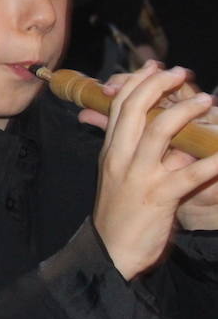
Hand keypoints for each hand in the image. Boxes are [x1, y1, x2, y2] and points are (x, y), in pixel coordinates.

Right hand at [91, 63, 217, 278]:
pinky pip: (189, 174)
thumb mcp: (114, 175)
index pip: (119, 106)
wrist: (111, 251)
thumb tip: (137, 125)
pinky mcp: (159, 197)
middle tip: (180, 72)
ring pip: (158, 132)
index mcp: (110, 151)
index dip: (137, 82)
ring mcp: (139, 177)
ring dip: (184, 112)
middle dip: (158, 85)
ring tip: (206, 100)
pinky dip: (211, 161)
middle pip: (135, 110)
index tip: (156, 67)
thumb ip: (124, 148)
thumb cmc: (117, 214)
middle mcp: (120, 158)